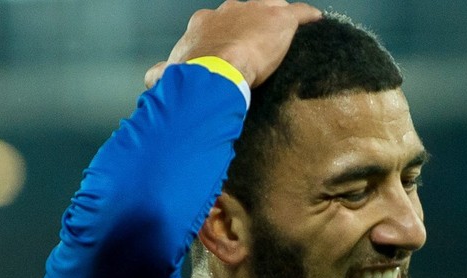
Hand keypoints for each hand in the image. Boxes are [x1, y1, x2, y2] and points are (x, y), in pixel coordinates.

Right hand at [144, 0, 321, 89]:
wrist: (214, 73)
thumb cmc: (191, 76)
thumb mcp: (171, 73)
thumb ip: (162, 73)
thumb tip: (151, 80)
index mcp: (203, 24)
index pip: (217, 24)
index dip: (223, 36)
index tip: (228, 48)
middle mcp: (227, 12)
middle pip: (243, 14)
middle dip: (249, 26)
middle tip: (256, 45)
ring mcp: (254, 12)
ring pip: (269, 9)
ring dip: (275, 21)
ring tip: (284, 35)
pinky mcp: (279, 20)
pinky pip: (298, 13)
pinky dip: (307, 16)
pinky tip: (315, 20)